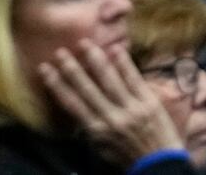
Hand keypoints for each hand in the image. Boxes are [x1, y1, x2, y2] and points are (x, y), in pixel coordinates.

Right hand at [39, 40, 184, 164]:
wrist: (160, 166)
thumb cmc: (127, 157)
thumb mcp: (101, 149)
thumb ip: (89, 128)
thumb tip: (75, 109)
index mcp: (96, 130)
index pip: (71, 103)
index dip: (56, 84)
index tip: (44, 68)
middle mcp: (111, 117)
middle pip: (87, 88)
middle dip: (71, 68)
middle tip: (60, 51)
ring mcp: (131, 108)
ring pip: (109, 80)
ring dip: (95, 59)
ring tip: (83, 43)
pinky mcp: (149, 102)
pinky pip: (134, 79)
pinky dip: (124, 64)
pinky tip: (115, 48)